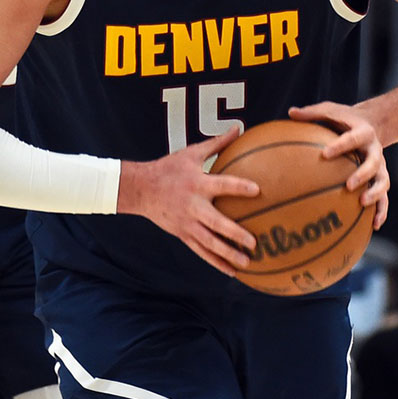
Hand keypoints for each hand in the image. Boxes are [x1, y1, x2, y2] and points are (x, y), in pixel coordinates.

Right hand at [118, 128, 259, 276]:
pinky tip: (232, 271)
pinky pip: (201, 251)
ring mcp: (187, 223)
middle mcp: (193, 206)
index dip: (239, 187)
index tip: (258, 190)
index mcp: (197, 184)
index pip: (222, 185)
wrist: (139, 189)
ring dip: (228, 254)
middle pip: (216, 222)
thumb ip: (218, 143)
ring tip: (247, 263)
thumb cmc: (169, 168)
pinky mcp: (183, 234)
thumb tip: (240, 127)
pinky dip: (216, 262)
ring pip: (209, 243)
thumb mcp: (191, 153)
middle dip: (235, 233)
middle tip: (254, 241)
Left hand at [289, 103, 389, 229]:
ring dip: (376, 194)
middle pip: (374, 163)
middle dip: (362, 174)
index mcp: (363, 132)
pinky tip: (374, 225)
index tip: (325, 153)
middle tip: (348, 185)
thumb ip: (312, 112)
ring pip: (383, 182)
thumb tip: (290, 112)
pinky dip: (381, 211)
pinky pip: (384, 197)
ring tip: (362, 204)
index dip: (341, 146)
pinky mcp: (381, 178)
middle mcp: (375, 150)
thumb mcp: (330, 110)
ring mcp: (381, 166)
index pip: (353, 138)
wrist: (373, 123)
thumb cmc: (344, 119)